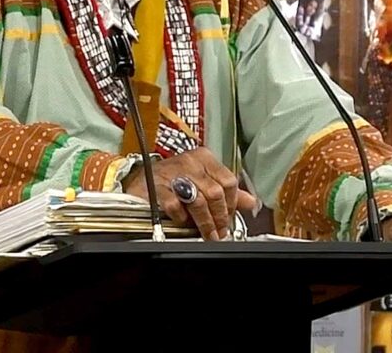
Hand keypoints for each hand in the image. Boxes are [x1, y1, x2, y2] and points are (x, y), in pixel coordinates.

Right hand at [123, 147, 259, 241]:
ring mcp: (172, 174)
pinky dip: (182, 218)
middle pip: (215, 192)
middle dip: (220, 217)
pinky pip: (175, 206)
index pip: (228, 180)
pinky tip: (184, 222)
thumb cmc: (174, 178)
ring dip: (206, 222)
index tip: (230, 218)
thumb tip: (250, 202)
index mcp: (204, 158)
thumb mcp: (202, 179)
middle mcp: (190, 162)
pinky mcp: (157, 188)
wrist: (141, 179)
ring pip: (199, 200)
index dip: (232, 203)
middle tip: (220, 231)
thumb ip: (226, 190)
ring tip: (208, 234)